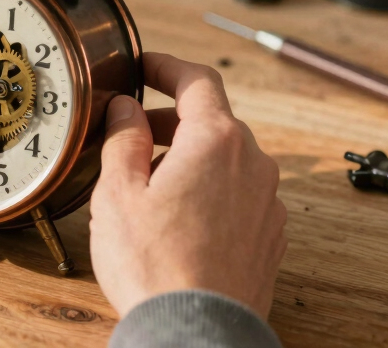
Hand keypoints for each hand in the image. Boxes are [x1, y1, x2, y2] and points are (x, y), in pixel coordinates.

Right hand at [90, 52, 286, 318]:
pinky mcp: (268, 236)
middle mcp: (253, 164)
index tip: (145, 66)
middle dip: (169, 120)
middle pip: (212, 121)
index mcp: (217, 141)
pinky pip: (238, 195)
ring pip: (226, 159)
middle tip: (131, 133)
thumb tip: (126, 108)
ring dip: (188, 158)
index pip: (198, 79)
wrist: (195, 331)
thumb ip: (123, 138)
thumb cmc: (155, 266)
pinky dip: (208, 190)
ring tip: (148, 184)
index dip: (166, 66)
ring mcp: (267, 202)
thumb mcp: (119, 191)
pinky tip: (176, 218)